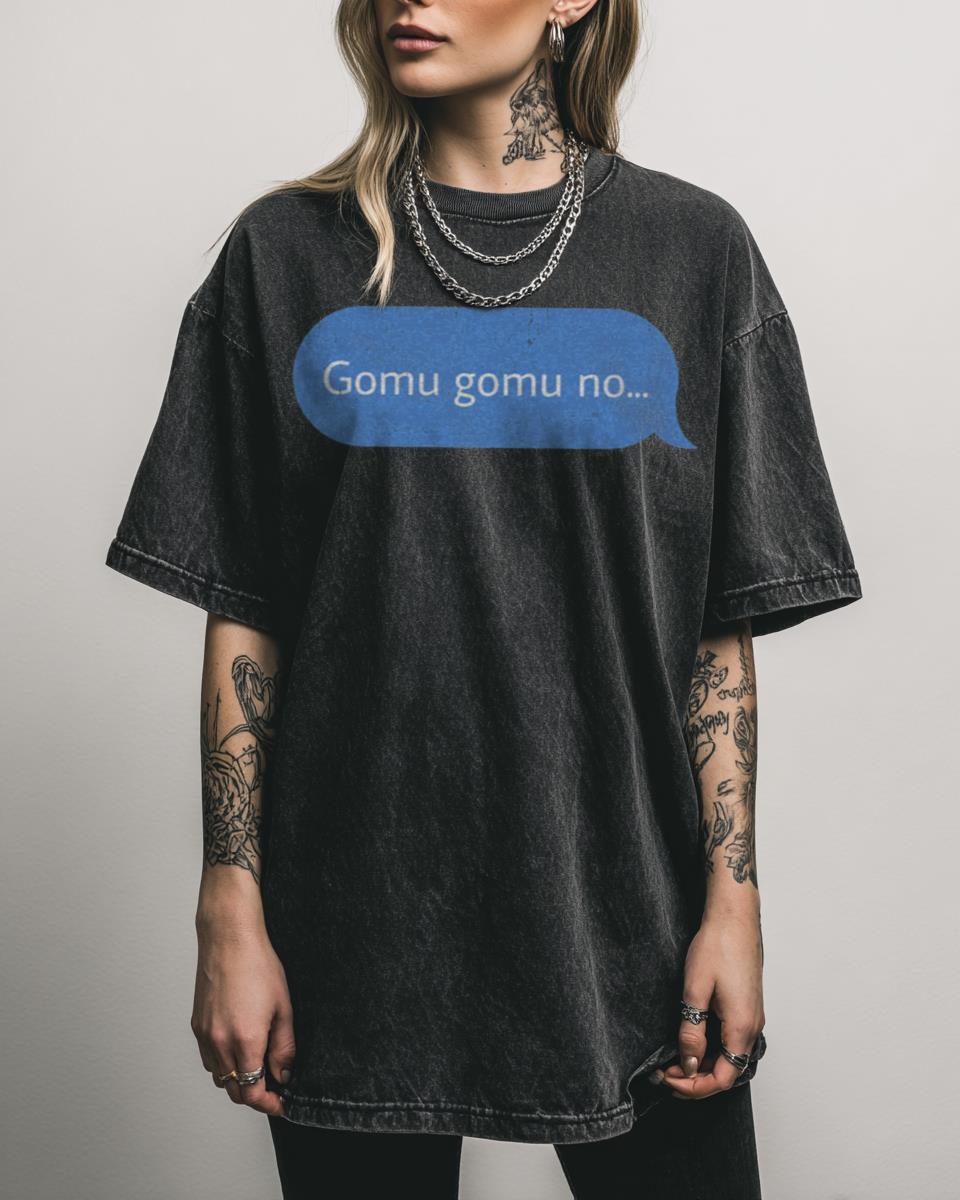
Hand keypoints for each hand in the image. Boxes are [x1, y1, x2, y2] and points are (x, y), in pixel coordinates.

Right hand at [191, 916, 295, 1116]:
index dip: (268, 1104)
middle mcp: (220, 1043)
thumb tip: (284, 1074)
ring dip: (238, 1081)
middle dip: (255, 1096)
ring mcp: (205, 1035)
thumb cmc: (258, 966)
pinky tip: (238, 1050)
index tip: (281, 1103)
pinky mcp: (196, 1026)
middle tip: (274, 1088)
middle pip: (234, 1091)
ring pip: (219, 1077)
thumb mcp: (283, 1007)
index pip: (252, 1092)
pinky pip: (208, 1059)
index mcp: (245, 1040)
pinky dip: (223, 1065)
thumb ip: (284, 1047)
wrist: (229, 940)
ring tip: (258, 1066)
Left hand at [658, 909, 764, 1099]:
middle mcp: (753, 1027)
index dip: (694, 1087)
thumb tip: (689, 1064)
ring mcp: (752, 1017)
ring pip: (729, 1057)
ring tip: (673, 1059)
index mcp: (742, 1027)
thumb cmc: (717, 946)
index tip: (668, 1079)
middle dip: (695, 1079)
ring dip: (703, 1064)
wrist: (734, 918)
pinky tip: (691, 1041)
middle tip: (664, 1072)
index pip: (722, 1078)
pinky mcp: (747, 1008)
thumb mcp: (695, 990)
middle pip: (727, 1071)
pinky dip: (711, 1049)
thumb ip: (692, 1031)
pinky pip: (731, 1040)